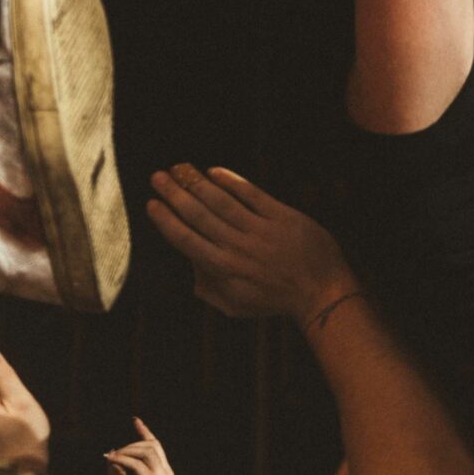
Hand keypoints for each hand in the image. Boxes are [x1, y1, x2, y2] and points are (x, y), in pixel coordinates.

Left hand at [103, 418, 177, 474]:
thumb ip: (119, 473)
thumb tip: (110, 457)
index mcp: (162, 472)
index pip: (156, 446)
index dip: (145, 431)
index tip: (136, 420)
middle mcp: (166, 472)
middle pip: (152, 445)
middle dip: (132, 442)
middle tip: (114, 451)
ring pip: (147, 451)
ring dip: (127, 450)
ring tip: (112, 456)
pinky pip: (138, 465)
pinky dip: (124, 460)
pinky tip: (113, 461)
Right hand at [147, 166, 357, 326]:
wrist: (322, 292)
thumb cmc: (276, 300)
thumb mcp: (235, 305)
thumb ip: (208, 288)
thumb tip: (189, 267)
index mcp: (223, 269)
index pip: (185, 240)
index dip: (166, 220)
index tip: (151, 204)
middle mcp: (238, 247)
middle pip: (199, 215)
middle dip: (175, 194)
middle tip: (157, 177)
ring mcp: (261, 231)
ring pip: (222, 202)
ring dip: (197, 183)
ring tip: (179, 168)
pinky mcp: (283, 218)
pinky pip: (253, 195)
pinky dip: (232, 182)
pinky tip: (214, 171)